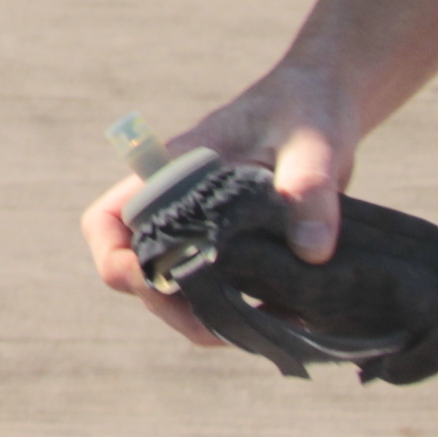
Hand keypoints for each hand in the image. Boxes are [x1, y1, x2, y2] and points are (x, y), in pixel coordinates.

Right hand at [80, 63, 359, 346]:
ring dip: (208, 319)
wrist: (328, 104)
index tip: (157, 282)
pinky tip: (283, 321)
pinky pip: (223, 293)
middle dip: (173, 310)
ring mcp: (206, 231)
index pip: (109, 223)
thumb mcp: (311, 143)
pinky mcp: (240, 248)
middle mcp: (179, 208)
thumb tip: (311, 252)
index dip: (117, 261)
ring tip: (261, 332)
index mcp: (172, 175)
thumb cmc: (307, 108)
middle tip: (228, 330)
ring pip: (180, 291)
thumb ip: (309, 188)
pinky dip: (242, 316)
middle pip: (142, 274)